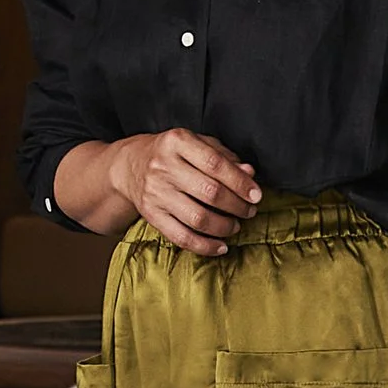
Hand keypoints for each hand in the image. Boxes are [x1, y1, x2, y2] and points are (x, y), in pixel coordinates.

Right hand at [112, 131, 261, 258]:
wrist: (131, 166)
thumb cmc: (173, 153)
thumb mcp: (197, 143)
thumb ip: (224, 156)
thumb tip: (249, 173)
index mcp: (177, 141)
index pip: (215, 163)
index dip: (240, 182)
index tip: (256, 195)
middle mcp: (163, 166)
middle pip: (209, 192)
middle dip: (236, 206)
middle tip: (249, 211)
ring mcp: (155, 192)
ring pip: (197, 218)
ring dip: (224, 227)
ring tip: (235, 225)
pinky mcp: (151, 215)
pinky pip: (181, 237)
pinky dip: (205, 246)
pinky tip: (221, 246)